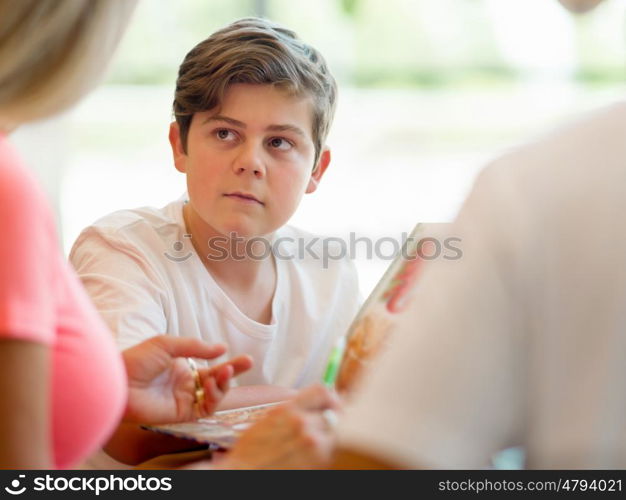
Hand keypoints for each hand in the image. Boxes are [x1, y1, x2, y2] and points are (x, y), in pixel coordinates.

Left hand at [121, 335, 252, 423]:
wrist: (117, 382)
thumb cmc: (136, 360)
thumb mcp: (166, 344)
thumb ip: (195, 346)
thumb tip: (221, 348)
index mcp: (182, 369)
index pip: (211, 368)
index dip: (227, 363)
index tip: (240, 356)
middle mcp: (186, 386)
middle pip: (218, 381)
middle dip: (234, 372)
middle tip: (248, 361)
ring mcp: (184, 400)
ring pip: (215, 396)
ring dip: (224, 383)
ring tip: (224, 371)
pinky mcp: (181, 414)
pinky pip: (205, 408)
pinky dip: (213, 397)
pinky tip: (210, 383)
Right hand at [214, 384, 340, 468]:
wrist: (244, 474)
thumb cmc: (252, 450)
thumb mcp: (270, 419)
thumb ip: (293, 409)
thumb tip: (316, 403)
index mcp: (288, 410)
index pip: (322, 390)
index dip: (329, 396)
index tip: (330, 402)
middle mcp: (302, 424)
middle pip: (333, 412)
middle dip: (332, 417)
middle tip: (327, 423)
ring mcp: (312, 445)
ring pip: (336, 432)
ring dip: (330, 435)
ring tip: (318, 441)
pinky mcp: (318, 463)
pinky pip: (331, 451)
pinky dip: (327, 450)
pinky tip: (313, 453)